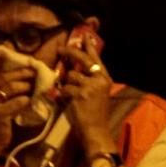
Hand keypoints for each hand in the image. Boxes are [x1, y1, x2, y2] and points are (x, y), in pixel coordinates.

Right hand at [0, 59, 34, 154]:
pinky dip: (22, 101)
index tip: (8, 52)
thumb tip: (23, 73)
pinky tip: (28, 101)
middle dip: (21, 73)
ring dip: (24, 86)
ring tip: (33, 87)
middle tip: (34, 72)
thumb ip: (5, 87)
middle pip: (5, 77)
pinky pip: (12, 104)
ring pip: (9, 88)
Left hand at [59, 34, 113, 150]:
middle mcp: (100, 80)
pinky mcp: (80, 94)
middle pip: (83, 60)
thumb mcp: (96, 93)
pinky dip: (63, 94)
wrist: (95, 130)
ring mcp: (90, 86)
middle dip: (71, 52)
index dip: (89, 47)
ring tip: (71, 96)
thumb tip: (73, 68)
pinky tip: (68, 101)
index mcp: (105, 79)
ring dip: (67, 84)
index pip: (96, 59)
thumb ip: (89, 80)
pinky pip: (65, 87)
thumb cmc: (94, 113)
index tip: (84, 36)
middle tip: (60, 49)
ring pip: (71, 75)